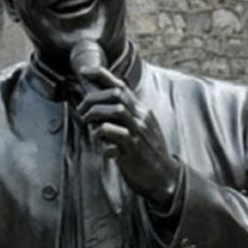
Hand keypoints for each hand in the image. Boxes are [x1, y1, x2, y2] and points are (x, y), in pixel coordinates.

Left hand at [77, 66, 180, 207]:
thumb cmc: (147, 151)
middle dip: (93, 98)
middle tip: (82, 110)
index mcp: (141, 110)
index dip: (101, 75)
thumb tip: (99, 105)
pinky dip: (101, 136)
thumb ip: (124, 116)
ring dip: (95, 114)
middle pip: (115, 95)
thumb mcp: (140, 128)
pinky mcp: (133, 149)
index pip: (121, 86)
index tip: (84, 71)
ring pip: (115, 110)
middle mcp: (141, 117)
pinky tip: (100, 145)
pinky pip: (114, 135)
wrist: (165, 176)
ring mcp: (138, 132)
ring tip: (87, 123)